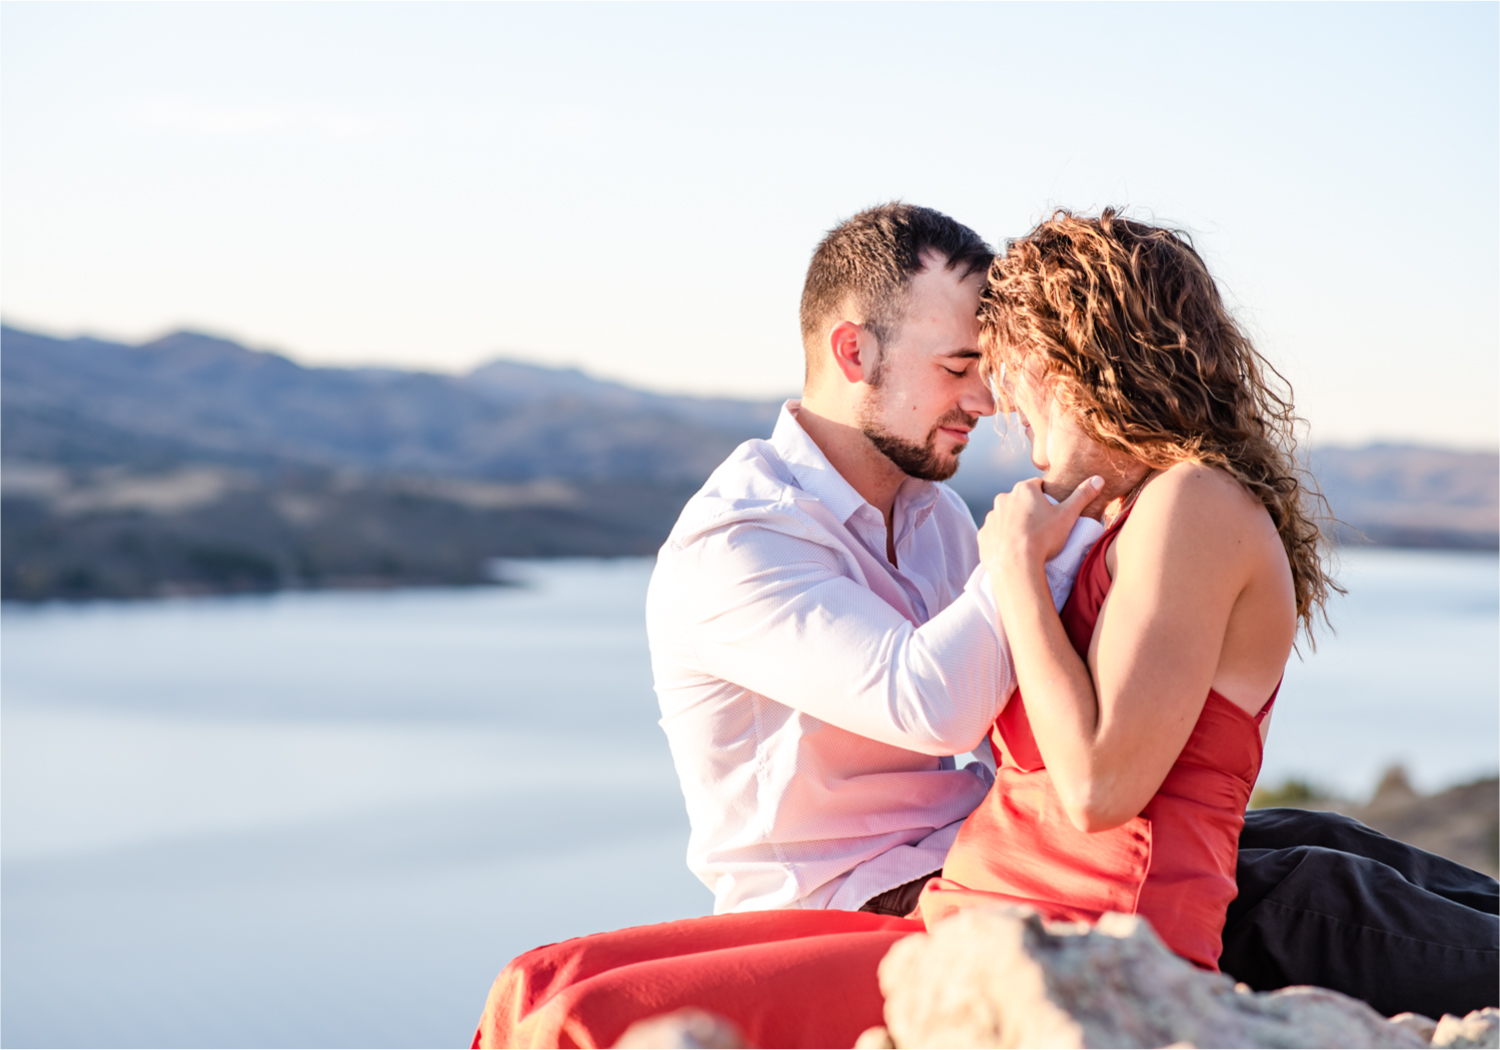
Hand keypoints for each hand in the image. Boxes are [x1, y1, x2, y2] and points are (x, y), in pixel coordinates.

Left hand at [978, 475, 1102, 577]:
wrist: (1016, 565)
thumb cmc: (1043, 538)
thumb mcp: (1068, 516)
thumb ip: (1082, 496)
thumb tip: (1098, 479)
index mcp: (1023, 490)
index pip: (1037, 486)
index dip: (1046, 497)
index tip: (1052, 511)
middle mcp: (1003, 499)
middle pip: (1020, 501)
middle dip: (1029, 510)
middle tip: (1042, 528)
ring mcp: (991, 517)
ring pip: (1006, 517)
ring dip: (1014, 524)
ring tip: (1028, 541)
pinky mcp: (983, 536)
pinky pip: (994, 534)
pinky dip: (1002, 539)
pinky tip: (1013, 550)